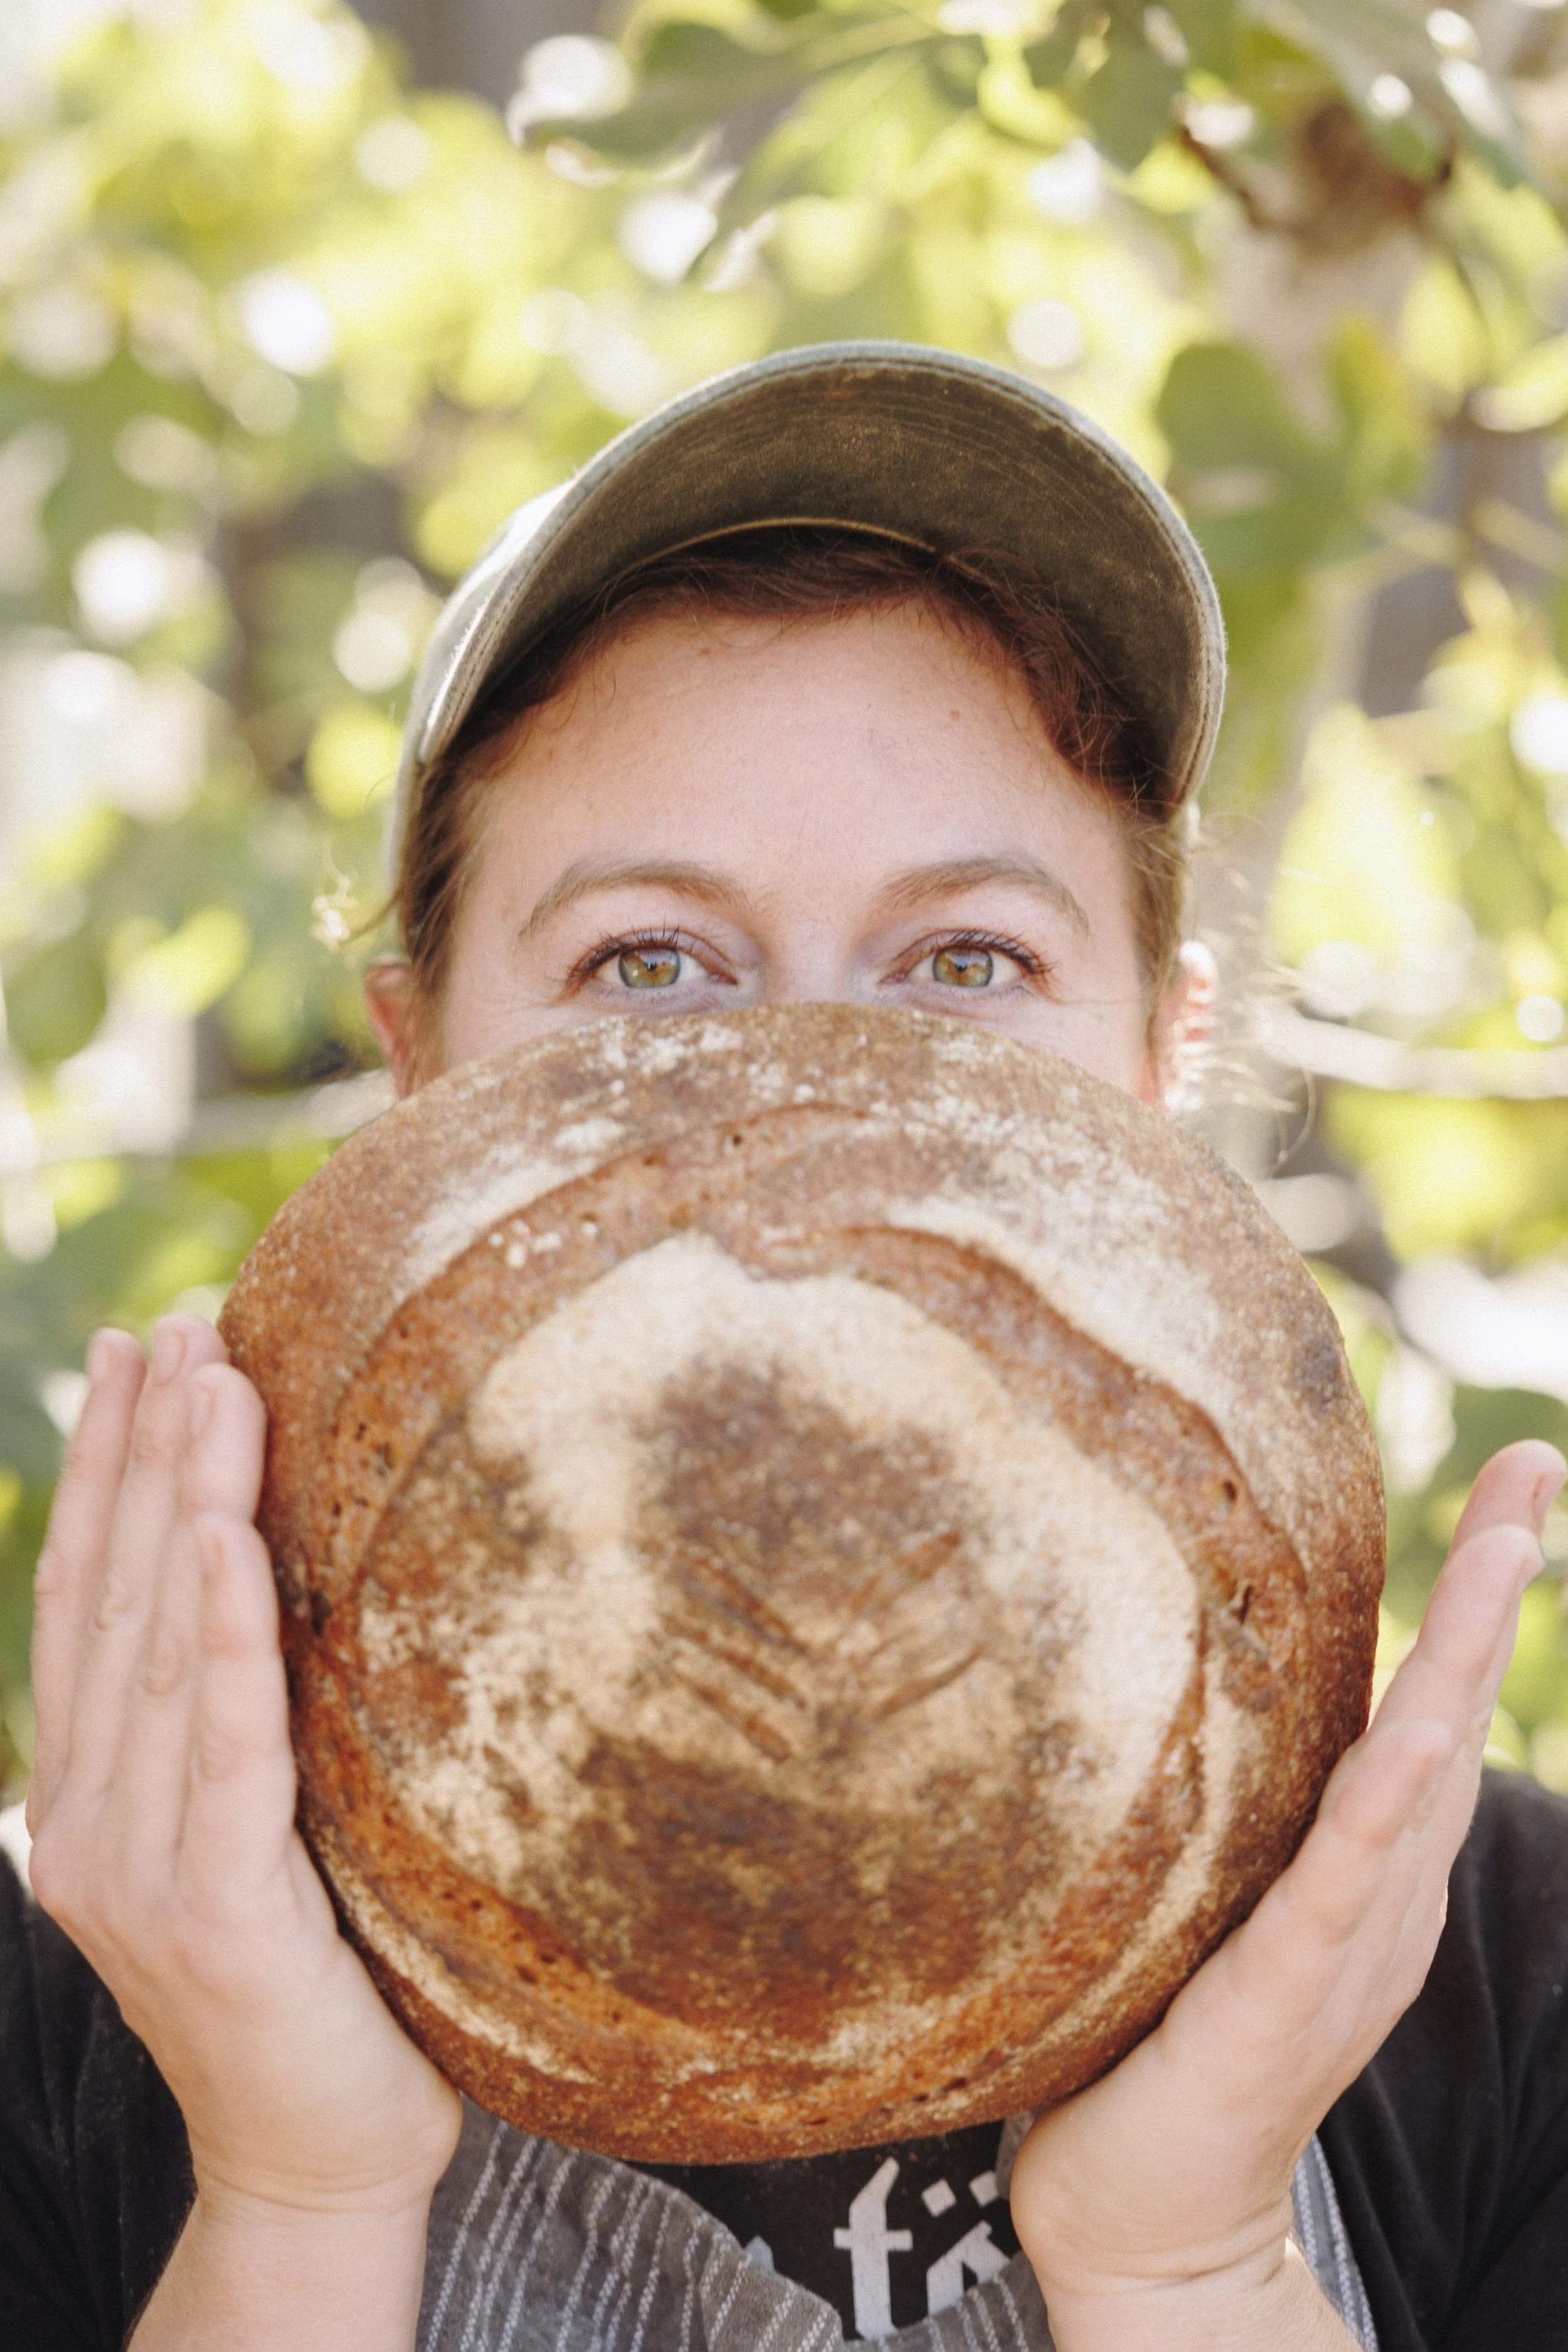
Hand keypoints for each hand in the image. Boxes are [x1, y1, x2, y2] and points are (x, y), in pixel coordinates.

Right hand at [26, 1317, 461, 2346]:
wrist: (321, 2160)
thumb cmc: (329, 1986)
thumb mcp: (270, 1836)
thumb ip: (247, 1731)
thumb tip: (298, 1587)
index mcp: (97, 1798)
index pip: (93, 1601)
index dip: (106, 1473)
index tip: (134, 1356)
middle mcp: (90, 1821)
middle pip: (115, 1597)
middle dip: (140, 1449)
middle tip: (172, 1325)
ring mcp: (133, 1868)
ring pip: (157, 1645)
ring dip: (179, 1496)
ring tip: (206, 1376)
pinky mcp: (209, 1909)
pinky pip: (218, 1742)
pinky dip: (214, 1629)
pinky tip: (216, 1530)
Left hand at [1009, 1438, 1567, 2351]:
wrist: (1146, 2218)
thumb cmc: (1151, 2039)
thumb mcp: (1205, 1892)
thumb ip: (1216, 1798)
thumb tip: (1139, 1669)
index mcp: (1357, 1858)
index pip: (1419, 1694)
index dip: (1465, 1588)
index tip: (1511, 1473)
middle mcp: (1374, 1887)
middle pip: (1444, 1707)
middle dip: (1489, 1585)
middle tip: (1532, 1468)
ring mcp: (1339, 1940)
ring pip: (1412, 1775)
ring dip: (1461, 1658)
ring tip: (1507, 1547)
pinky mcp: (1278, 1996)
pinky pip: (1338, 1886)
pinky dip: (1387, 1808)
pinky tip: (1421, 1736)